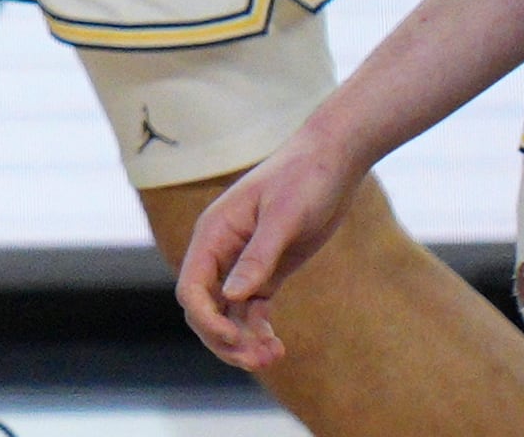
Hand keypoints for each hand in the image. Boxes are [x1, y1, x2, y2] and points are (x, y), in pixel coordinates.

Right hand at [176, 134, 362, 370]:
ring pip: (227, 314)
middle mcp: (221, 251)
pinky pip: (251, 310)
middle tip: (259, 360)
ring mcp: (242, 263)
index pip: (191, 287)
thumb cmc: (304, 181)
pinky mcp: (267, 271)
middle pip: (204, 307)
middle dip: (223, 338)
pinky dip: (259, 331)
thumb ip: (258, 257)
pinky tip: (278, 346)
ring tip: (274, 357)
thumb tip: (232, 297)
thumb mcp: (284, 219)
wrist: (331, 163)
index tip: (232, 341)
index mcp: (214, 234)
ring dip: (243, 340)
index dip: (204, 318)